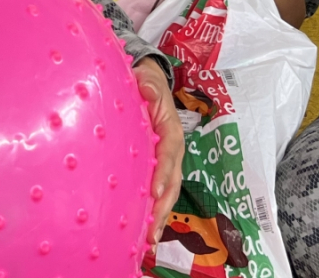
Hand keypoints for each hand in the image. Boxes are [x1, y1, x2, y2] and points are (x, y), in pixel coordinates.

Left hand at [134, 58, 183, 245]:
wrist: (146, 82)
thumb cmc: (146, 81)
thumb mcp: (147, 78)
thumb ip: (148, 84)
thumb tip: (147, 89)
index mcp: (171, 129)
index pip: (168, 152)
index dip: (163, 172)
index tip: (155, 191)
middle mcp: (173, 148)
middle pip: (172, 180)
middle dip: (164, 206)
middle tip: (153, 229)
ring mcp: (167, 160)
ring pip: (168, 191)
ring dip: (161, 215)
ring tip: (150, 239)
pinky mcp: (157, 167)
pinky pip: (159, 191)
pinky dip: (154, 211)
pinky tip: (145, 232)